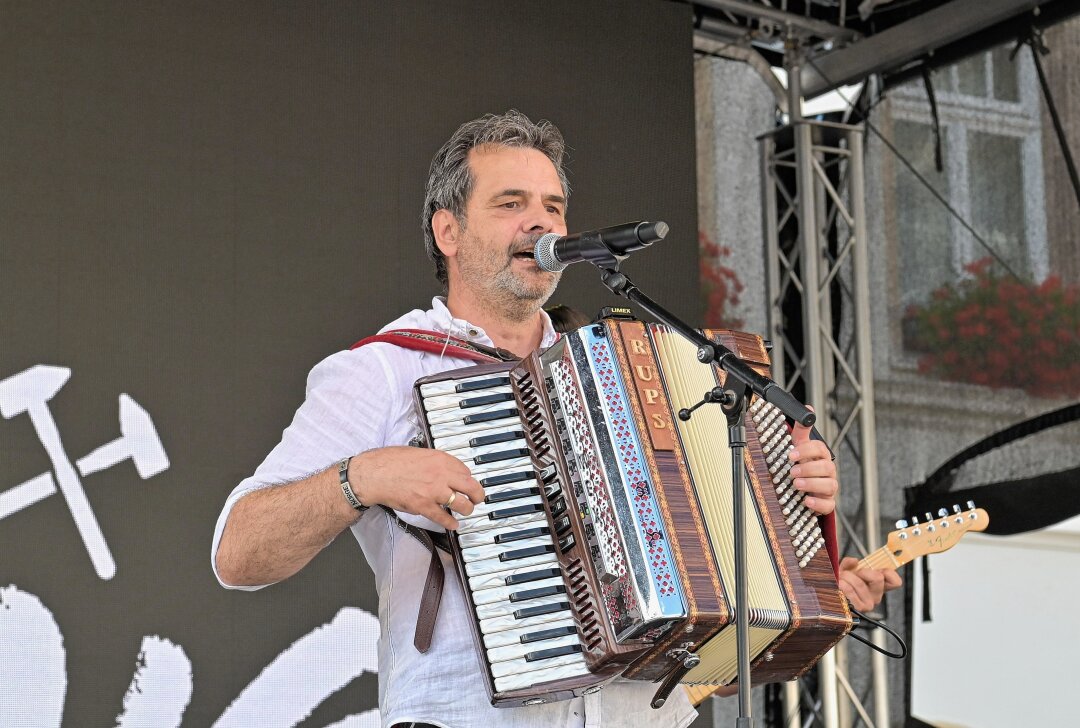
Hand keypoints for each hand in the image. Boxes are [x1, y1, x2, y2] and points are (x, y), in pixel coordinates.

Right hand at [350, 446, 485, 530]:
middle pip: (471, 487)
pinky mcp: (424, 506)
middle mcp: (441, 475)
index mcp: (440, 459)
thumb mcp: (419, 453)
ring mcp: (434, 492)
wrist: (375, 474)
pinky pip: (444, 518)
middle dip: (478, 495)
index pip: (465, 470)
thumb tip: (444, 469)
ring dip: (467, 509)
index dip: (468, 478)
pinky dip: (451, 523)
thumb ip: (434, 461)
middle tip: (477, 498)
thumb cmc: (392, 461)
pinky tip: (453, 524)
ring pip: (462, 504)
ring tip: (466, 510)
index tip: (467, 483)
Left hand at [788, 415, 837, 514]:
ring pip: (829, 486)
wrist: (806, 487)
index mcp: (821, 456)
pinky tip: (807, 501)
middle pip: (826, 468)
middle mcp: (827, 471)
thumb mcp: (800, 446)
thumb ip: (802, 429)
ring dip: (812, 484)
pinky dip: (818, 503)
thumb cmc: (803, 464)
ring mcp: (829, 487)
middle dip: (808, 469)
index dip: (806, 450)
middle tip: (792, 471)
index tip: (791, 454)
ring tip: (797, 484)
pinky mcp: (827, 502)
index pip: (819, 449)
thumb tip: (808, 409)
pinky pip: (829, 504)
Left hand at [838, 556, 902, 610]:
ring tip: (840, 579)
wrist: (828, 596)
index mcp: (877, 586)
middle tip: (850, 573)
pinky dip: (842, 584)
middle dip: (861, 571)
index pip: (895, 581)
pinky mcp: (858, 609)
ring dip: (846, 577)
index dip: (888, 572)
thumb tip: (855, 561)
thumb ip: (849, 563)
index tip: (875, 567)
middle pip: (878, 578)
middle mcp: (875, 596)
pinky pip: (850, 591)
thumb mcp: (845, 570)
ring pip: (860, 583)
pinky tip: (839, 585)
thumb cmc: (840, 583)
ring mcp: (868, 604)